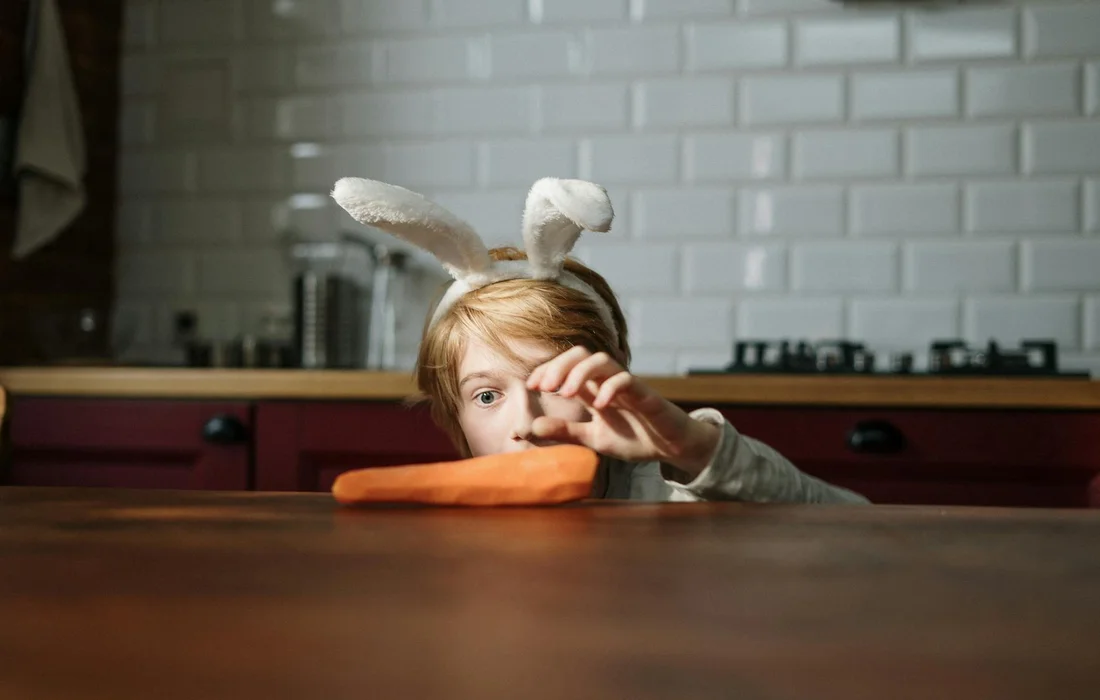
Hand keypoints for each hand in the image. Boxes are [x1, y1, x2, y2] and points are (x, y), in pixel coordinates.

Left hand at [526, 347, 719, 475]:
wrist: (671, 447)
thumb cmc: (634, 437)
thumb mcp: (592, 437)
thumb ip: (565, 431)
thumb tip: (531, 426)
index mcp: (594, 388)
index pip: (567, 365)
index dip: (547, 370)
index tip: (532, 386)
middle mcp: (608, 381)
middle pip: (581, 354)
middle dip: (559, 365)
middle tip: (544, 387)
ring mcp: (627, 386)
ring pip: (602, 360)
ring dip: (580, 372)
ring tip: (566, 393)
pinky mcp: (646, 395)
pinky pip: (627, 380)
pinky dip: (610, 388)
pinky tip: (600, 405)